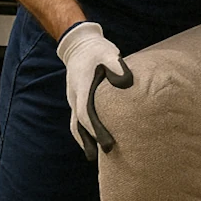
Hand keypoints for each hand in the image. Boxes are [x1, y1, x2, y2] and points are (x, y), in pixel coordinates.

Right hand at [56, 21, 132, 160]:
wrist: (79, 44)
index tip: (107, 143)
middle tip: (103, 156)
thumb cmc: (97, 49)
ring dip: (84, 139)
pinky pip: (77, 119)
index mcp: (82, 88)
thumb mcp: (109, 53)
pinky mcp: (76, 98)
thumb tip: (127, 82)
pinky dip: (83, 130)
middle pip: (79, 125)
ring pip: (76, 124)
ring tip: (94, 155)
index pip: (87, 115)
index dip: (96, 131)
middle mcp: (75, 97)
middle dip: (90, 141)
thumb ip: (117, 66)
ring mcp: (74, 98)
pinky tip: (91, 138)